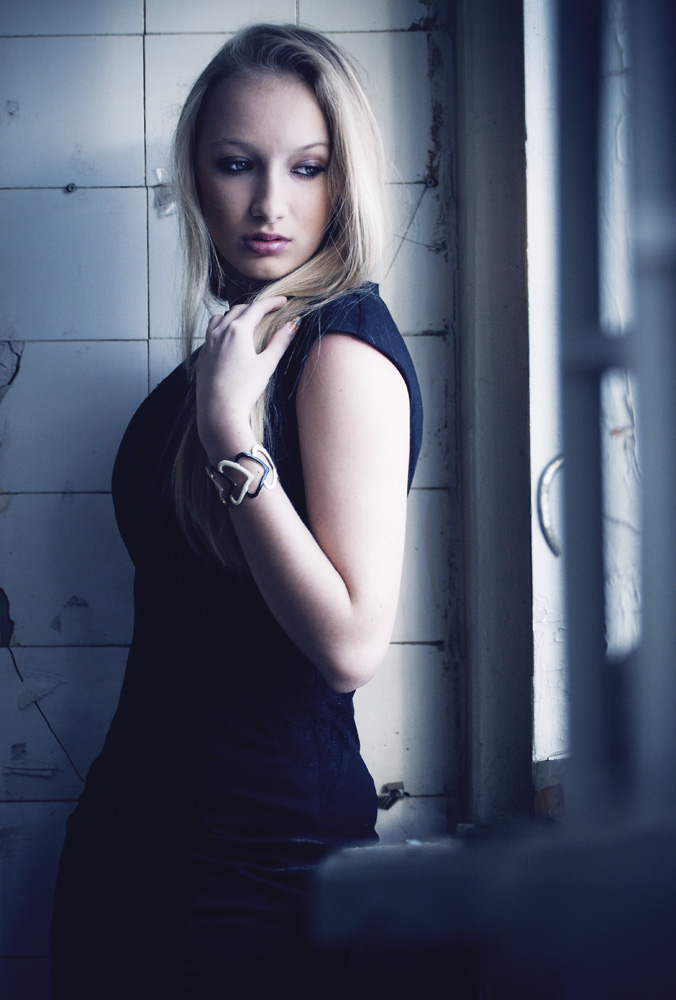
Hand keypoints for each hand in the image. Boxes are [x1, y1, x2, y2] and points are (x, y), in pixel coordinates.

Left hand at [195, 296, 296, 461]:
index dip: (272, 302)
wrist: (219, 411)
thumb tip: (294, 323)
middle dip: (255, 307)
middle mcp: (220, 331)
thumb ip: (280, 342)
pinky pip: (211, 332)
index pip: (257, 307)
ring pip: (220, 317)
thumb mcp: (267, 364)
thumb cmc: (244, 389)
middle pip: (239, 309)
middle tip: (270, 310)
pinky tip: (230, 340)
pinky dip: (222, 328)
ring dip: (235, 315)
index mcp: (238, 330)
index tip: (284, 300)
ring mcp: (208, 343)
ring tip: (247, 321)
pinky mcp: (202, 355)